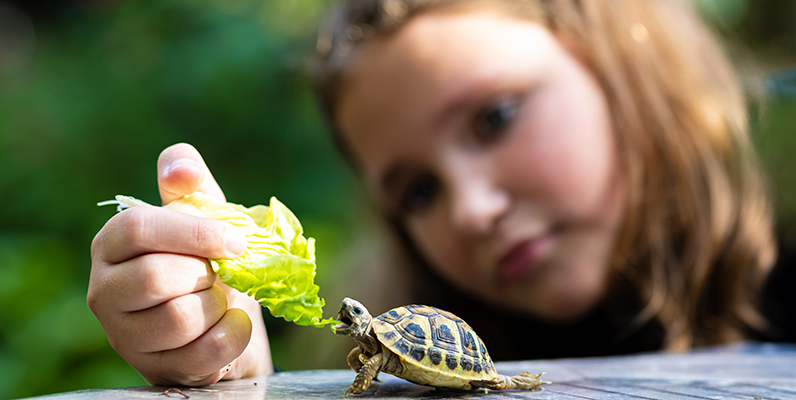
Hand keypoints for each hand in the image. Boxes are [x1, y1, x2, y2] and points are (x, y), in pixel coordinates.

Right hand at [88, 143, 272, 385]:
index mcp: (111, 244)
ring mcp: (124, 335)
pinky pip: (203, 354)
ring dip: (218, 306)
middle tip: (220, 275)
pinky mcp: (154, 369)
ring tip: (220, 299)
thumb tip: (178, 166)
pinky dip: (232, 335)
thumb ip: (190, 182)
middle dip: (205, 275)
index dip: (195, 233)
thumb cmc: (207, 257)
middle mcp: (104, 291)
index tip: (236, 241)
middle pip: (155, 277)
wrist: (222, 316)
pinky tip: (232, 323)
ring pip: (178, 319)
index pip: (138, 229)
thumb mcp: (202, 213)